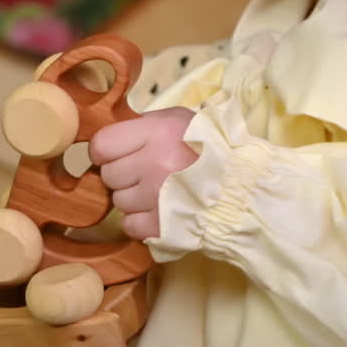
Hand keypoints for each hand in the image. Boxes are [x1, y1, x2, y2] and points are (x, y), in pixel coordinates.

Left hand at [89, 106, 198, 239]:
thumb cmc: (211, 147)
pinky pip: (130, 225)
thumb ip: (144, 125)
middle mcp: (153, 163)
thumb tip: (112, 139)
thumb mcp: (180, 120)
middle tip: (146, 174)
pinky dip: (141, 222)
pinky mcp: (161, 225)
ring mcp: (156, 197)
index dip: (106, 152)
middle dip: (123, 175)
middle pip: (108, 175)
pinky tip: (160, 211)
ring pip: (119, 202)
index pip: (101, 145)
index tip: (118, 155)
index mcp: (157, 132)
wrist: (244, 186)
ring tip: (159, 193)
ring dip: (133, 199)